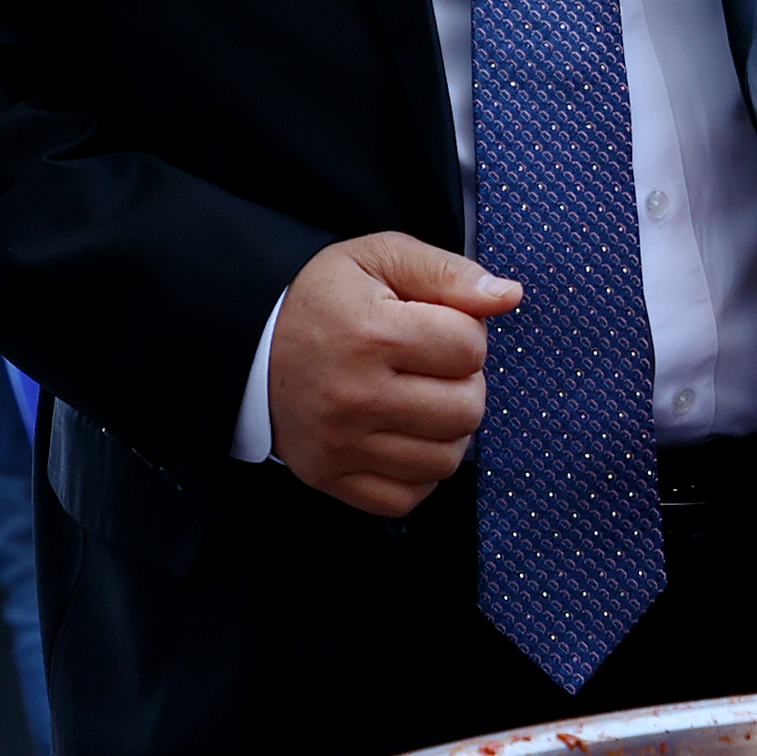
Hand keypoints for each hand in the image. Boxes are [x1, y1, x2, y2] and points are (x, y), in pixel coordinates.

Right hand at [267, 232, 518, 517]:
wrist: (248, 344)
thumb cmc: (325, 298)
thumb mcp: (380, 258)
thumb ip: (449, 272)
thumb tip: (508, 296)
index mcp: (370, 334)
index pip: (470, 347)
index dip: (465, 332)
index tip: (434, 326)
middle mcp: (354, 397)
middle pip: (467, 409)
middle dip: (463, 383)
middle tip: (430, 367)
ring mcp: (340, 445)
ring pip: (446, 459)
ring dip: (446, 430)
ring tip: (419, 400)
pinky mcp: (330, 479)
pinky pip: (408, 497)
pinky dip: (417, 471)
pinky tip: (402, 435)